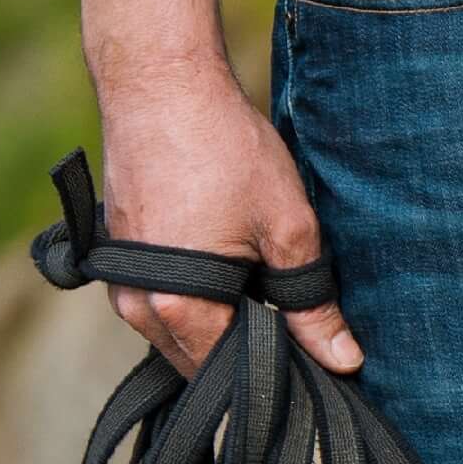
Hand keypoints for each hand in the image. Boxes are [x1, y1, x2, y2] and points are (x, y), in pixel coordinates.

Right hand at [94, 66, 361, 377]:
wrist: (159, 81)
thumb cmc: (223, 148)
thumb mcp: (288, 230)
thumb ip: (313, 305)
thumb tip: (344, 361)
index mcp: (178, 307)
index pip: (230, 378)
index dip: (276, 382)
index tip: (315, 376)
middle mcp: (136, 304)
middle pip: (198, 365)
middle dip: (245, 365)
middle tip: (300, 346)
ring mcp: (119, 281)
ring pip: (177, 338)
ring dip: (220, 334)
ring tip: (270, 310)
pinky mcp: (118, 258)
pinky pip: (160, 306)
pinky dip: (197, 306)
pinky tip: (234, 282)